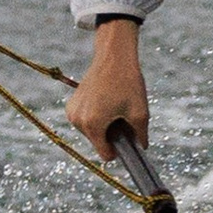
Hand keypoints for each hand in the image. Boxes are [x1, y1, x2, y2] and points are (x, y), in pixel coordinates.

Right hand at [67, 17, 149, 152]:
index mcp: (93, 125)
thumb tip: (141, 148)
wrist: (113, 57)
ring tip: (115, 107)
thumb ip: (141, 136)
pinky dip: (96, 118)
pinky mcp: (71, 105)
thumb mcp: (140, 112)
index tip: (128, 142)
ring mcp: (72, 113)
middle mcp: (78, 121)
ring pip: (92, 133)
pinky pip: (86, 122)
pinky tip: (106, 103)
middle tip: (123, 116)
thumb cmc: (127, 83)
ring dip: (104, 126)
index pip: (106, 155)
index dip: (120, 151)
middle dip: (112, 136)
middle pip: (99, 143)